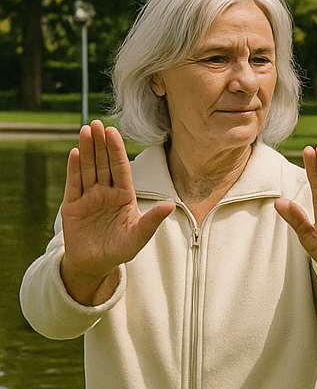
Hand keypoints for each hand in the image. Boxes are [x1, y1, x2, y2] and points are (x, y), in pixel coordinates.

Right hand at [59, 121, 175, 304]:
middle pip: (103, 164)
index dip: (117, 150)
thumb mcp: (139, 236)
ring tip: (86, 130)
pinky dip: (74, 169)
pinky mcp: (72, 206)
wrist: (96, 265)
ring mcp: (88, 197)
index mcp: (124, 196)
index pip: (121, 168)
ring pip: (88, 169)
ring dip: (87, 150)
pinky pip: (73, 184)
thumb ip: (153, 220)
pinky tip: (75, 153)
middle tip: (97, 123)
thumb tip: (171, 204)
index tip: (114, 131)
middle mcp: (106, 193)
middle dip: (100, 144)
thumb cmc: (121, 249)